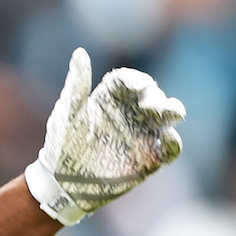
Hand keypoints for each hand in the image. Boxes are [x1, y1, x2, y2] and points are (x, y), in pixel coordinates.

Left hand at [25, 47, 185, 224]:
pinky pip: (170, 148)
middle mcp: (128, 114)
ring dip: (172, 112)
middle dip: (156, 97)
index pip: (128, 81)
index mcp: (108, 99)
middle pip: (152, 96)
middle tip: (150, 106)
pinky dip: (174, 142)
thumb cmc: (62, 145)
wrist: (62, 182)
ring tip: (171, 113)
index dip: (136, 80)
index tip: (138, 87)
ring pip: (166, 118)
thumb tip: (79, 52)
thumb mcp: (69, 114)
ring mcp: (140, 135)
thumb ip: (78, 85)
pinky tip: (168, 139)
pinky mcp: (148, 158)